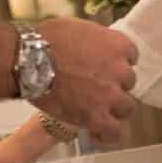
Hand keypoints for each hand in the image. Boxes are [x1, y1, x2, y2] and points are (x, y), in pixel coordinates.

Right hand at [31, 18, 136, 145]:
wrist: (29, 61)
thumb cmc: (47, 39)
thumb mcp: (79, 28)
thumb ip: (96, 42)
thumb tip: (95, 49)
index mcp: (118, 45)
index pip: (132, 56)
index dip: (117, 62)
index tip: (106, 65)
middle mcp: (120, 71)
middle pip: (129, 82)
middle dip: (114, 84)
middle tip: (96, 86)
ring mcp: (110, 96)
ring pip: (127, 107)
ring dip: (114, 108)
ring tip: (97, 109)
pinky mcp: (97, 117)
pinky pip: (114, 132)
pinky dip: (107, 134)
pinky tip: (97, 131)